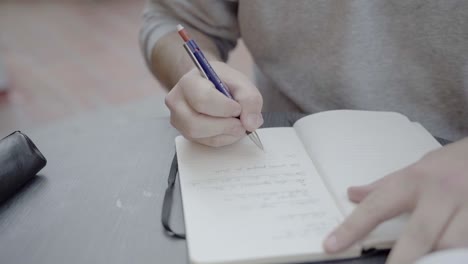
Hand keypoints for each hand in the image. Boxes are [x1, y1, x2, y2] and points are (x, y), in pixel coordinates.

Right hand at [165, 62, 262, 146]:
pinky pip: (203, 142)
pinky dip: (222, 139)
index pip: (202, 100)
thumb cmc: (223, 82)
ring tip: (238, 126)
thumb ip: (250, 99)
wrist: (210, 86)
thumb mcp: (241, 83)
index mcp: (189, 82)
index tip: (238, 108)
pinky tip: (230, 130)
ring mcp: (178, 119)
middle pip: (195, 123)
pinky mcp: (185, 132)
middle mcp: (177, 101)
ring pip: (197, 134)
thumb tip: (250, 124)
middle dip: (224, 126)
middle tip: (241, 123)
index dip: (224, 108)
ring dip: (224, 134)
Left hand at [323, 137, 467, 263]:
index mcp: (414, 181)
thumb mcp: (415, 168)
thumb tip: (352, 194)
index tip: (331, 245)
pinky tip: (447, 259)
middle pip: (418, 234)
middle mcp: (439, 194)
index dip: (351, 228)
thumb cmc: (450, 163)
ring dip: (434, 260)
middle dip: (403, 260)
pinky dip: (456, 256)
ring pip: (449, 244)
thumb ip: (384, 186)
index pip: (376, 206)